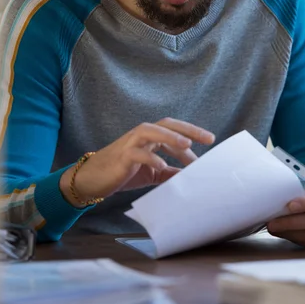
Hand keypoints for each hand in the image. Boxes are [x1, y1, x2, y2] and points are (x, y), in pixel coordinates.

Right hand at [60, 117, 214, 206]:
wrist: (93, 179)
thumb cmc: (123, 173)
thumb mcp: (152, 174)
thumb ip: (169, 172)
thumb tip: (189, 177)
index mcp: (150, 138)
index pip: (174, 130)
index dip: (193, 133)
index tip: (211, 140)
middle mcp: (141, 135)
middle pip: (167, 125)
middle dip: (188, 130)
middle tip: (208, 138)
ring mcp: (130, 144)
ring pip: (151, 132)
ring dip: (169, 137)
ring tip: (187, 145)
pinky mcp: (122, 156)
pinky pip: (137, 153)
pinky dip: (150, 158)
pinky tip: (162, 166)